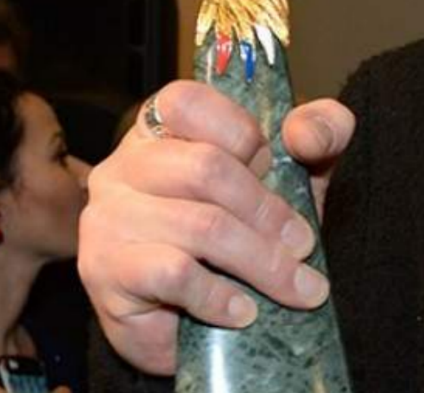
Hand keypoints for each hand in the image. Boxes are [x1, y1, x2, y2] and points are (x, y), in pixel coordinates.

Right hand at [77, 80, 354, 374]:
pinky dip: (220, 294)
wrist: (209, 321)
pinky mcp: (104, 273)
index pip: (187, 102)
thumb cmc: (251, 230)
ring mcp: (107, 218)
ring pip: (198, 226)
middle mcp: (124, 166)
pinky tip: (244, 310)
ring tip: (294, 286)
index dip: (242, 133)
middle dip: (269, 212)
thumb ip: (318, 133)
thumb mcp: (297, 172)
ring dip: (261, 261)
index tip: (275, 167)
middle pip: (204, 169)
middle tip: (304, 246)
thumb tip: (302, 132)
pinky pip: (174, 274)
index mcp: (163, 129)